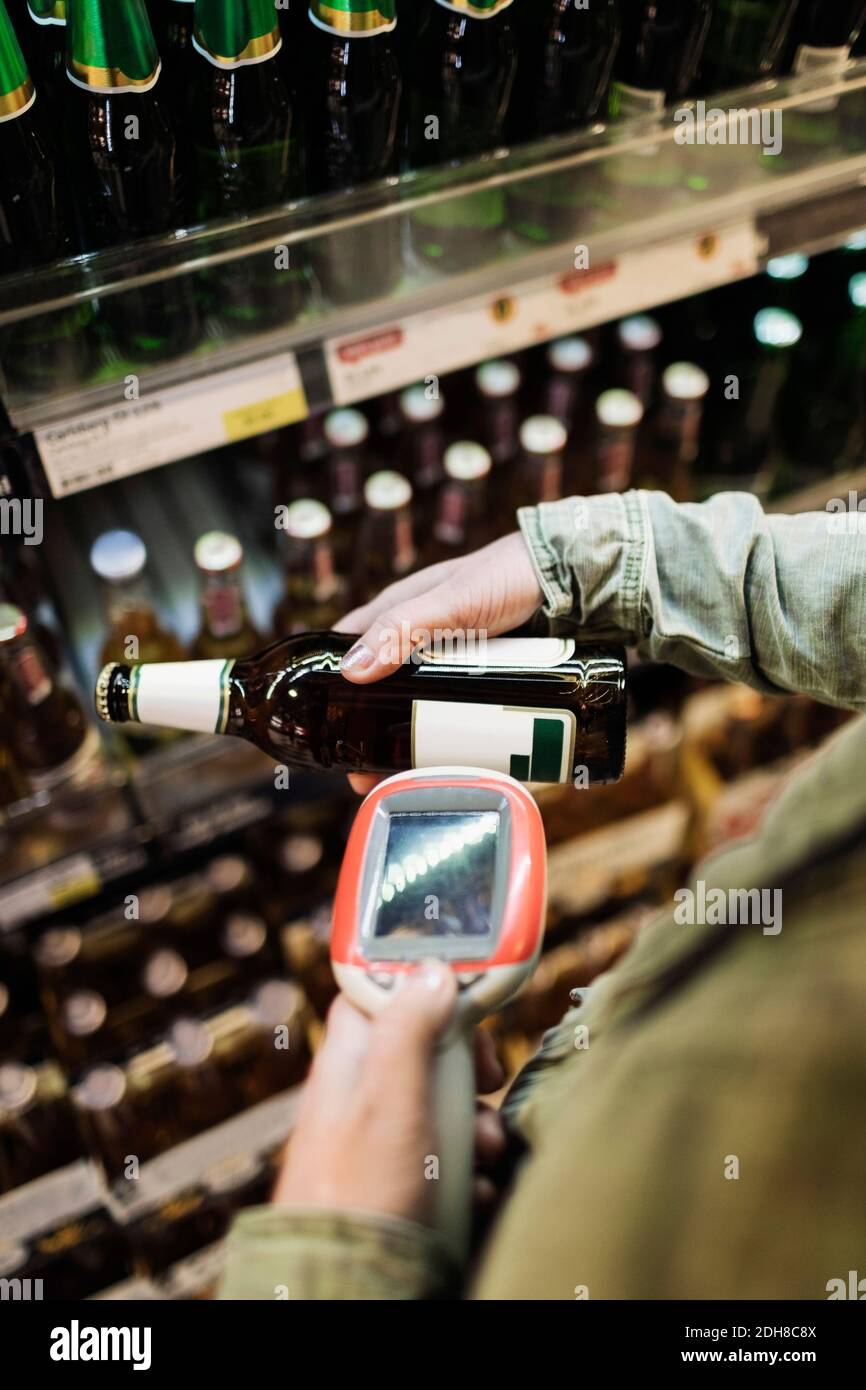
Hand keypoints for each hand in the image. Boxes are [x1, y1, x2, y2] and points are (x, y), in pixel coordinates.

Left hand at [272, 961, 505, 1225]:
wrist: (347, 1285)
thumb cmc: (361, 1193)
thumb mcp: (391, 1097)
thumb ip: (411, 1028)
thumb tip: (433, 970)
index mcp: (352, 1058)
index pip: (387, 992)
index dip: (430, 989)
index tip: (467, 1002)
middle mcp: (363, 1092)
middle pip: (428, 1047)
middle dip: (468, 1065)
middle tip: (486, 1080)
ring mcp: (381, 1138)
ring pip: (444, 1104)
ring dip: (475, 1123)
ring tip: (485, 1153)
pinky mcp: (400, 1181)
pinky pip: (446, 1155)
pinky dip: (468, 1166)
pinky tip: (475, 1187)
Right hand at [335, 532, 543, 792]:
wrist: (574, 580)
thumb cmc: (508, 574)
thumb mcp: (452, 600)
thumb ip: (404, 628)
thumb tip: (353, 669)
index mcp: (399, 610)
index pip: (348, 647)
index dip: (329, 683)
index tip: (322, 724)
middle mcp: (419, 638)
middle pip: (381, 691)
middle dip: (368, 732)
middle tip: (360, 774)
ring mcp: (451, 662)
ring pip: (417, 709)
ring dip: (407, 744)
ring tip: (399, 781)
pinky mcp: (481, 681)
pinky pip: (455, 716)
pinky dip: (447, 741)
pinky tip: (446, 767)